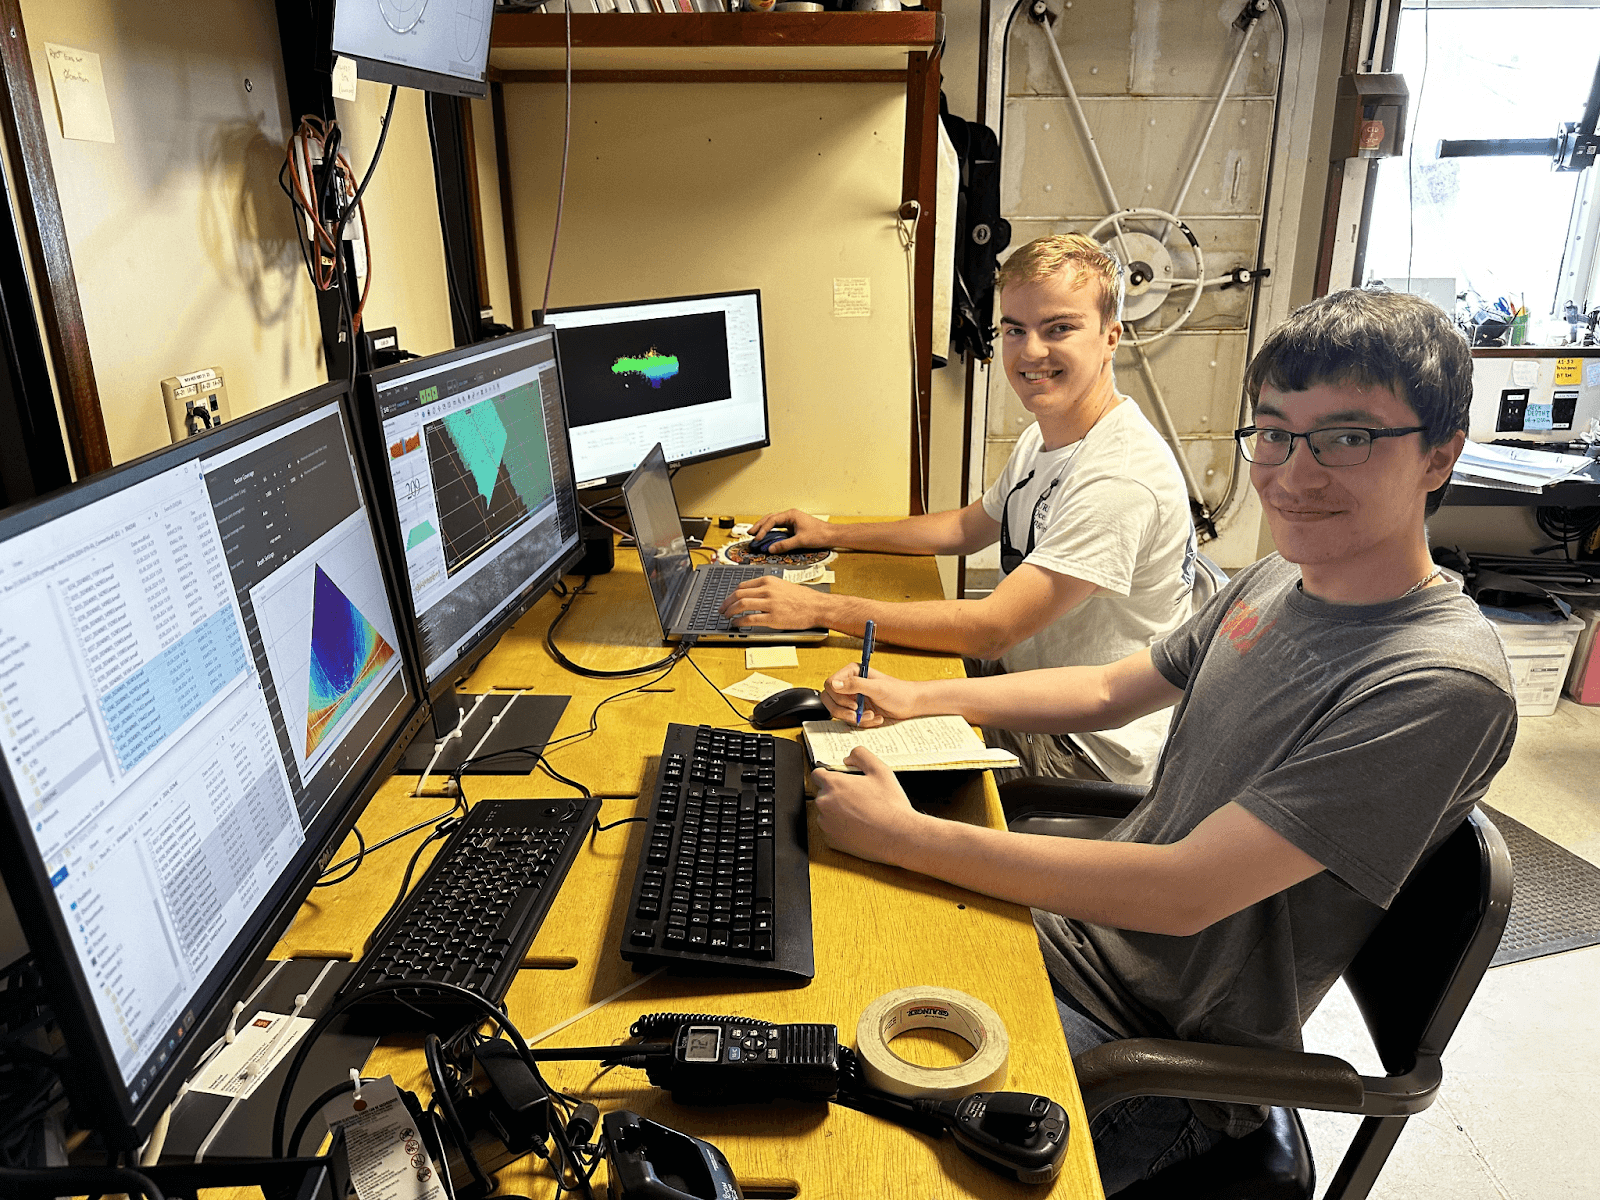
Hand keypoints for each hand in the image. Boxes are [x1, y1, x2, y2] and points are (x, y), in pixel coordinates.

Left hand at [720, 577, 828, 630]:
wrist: (816, 606)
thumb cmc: (802, 598)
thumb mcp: (782, 586)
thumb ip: (767, 588)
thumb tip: (752, 594)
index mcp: (768, 581)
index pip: (743, 586)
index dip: (732, 594)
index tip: (728, 600)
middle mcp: (767, 590)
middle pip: (738, 594)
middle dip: (726, 603)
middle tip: (722, 609)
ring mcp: (769, 603)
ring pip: (741, 604)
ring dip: (730, 611)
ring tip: (726, 617)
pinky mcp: (772, 617)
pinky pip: (750, 618)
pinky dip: (739, 621)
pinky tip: (736, 624)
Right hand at [749, 509, 833, 552]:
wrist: (831, 535)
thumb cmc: (820, 534)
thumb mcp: (800, 541)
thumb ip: (784, 545)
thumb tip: (771, 549)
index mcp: (791, 515)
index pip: (772, 520)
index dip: (763, 529)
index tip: (758, 538)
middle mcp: (790, 516)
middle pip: (770, 519)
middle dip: (760, 526)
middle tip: (750, 533)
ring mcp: (792, 521)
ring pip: (774, 523)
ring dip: (765, 528)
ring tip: (755, 534)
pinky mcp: (794, 527)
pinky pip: (780, 528)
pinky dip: (772, 532)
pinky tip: (767, 537)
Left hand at [811, 748, 925, 864]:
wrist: (898, 836)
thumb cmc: (890, 806)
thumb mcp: (880, 770)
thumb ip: (861, 755)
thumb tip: (848, 759)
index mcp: (833, 784)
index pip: (817, 774)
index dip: (829, 775)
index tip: (839, 781)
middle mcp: (824, 803)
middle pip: (823, 794)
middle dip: (836, 794)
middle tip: (857, 798)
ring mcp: (825, 823)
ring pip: (826, 812)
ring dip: (837, 812)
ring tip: (860, 814)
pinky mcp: (830, 840)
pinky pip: (830, 830)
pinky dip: (840, 828)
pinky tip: (857, 826)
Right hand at [822, 663, 920, 726]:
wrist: (910, 704)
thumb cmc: (898, 692)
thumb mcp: (877, 687)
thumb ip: (855, 684)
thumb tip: (834, 684)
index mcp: (852, 672)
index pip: (831, 684)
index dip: (838, 696)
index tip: (853, 704)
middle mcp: (850, 685)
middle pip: (830, 699)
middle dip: (844, 711)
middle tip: (857, 714)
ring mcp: (852, 698)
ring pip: (839, 712)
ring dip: (855, 718)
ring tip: (872, 715)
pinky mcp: (857, 710)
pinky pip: (850, 720)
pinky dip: (862, 722)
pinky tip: (875, 718)